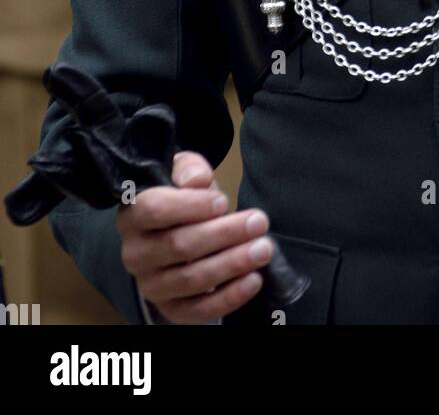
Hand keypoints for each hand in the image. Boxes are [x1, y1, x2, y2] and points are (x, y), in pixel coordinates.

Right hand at [117, 150, 272, 323]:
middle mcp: (135, 254)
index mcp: (132, 215)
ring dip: (231, 264)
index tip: (223, 202)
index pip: (154, 209)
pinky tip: (253, 280)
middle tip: (259, 222)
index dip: (191, 206)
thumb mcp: (184, 173)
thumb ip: (190, 170)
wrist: (181, 230)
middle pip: (179, 245)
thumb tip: (197, 180)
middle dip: (224, 234)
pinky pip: (198, 310)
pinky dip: (228, 297)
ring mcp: (150, 285)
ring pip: (191, 279)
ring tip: (263, 248)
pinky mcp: (170, 309)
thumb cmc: (183, 197)